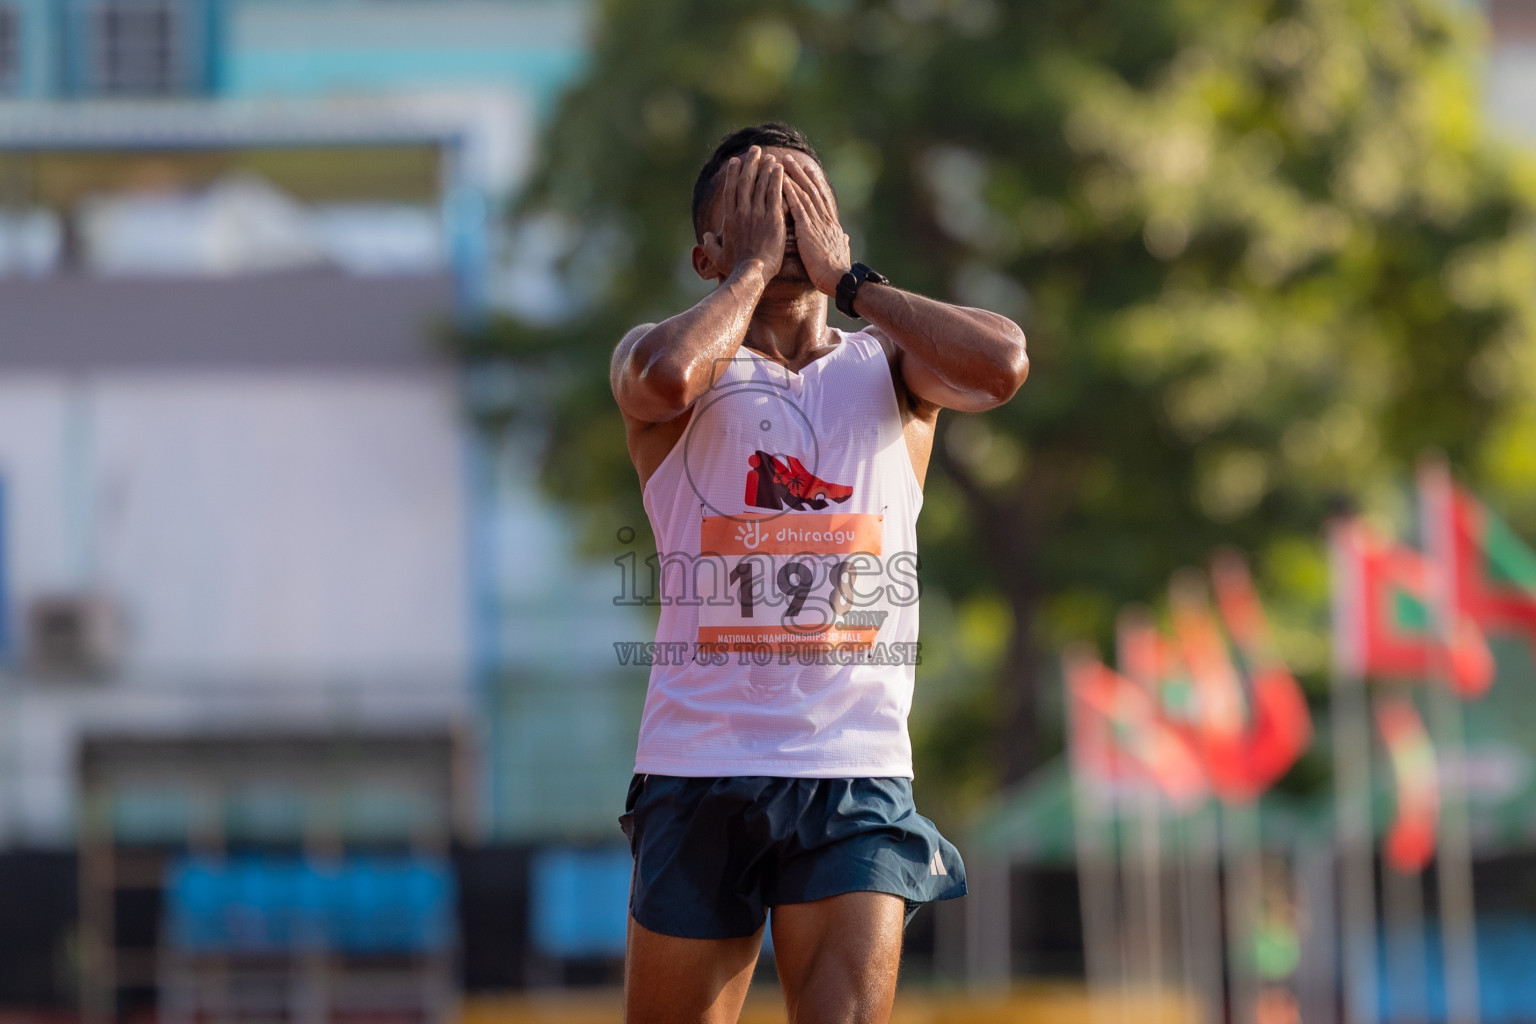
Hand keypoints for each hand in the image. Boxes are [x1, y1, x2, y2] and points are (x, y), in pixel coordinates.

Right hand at [702, 146, 786, 279]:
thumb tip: (706, 237)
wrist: (751, 273)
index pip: (731, 189)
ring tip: (769, 157)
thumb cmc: (735, 268)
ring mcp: (757, 213)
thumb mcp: (718, 257)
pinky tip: (779, 168)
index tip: (736, 161)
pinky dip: (776, 179)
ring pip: (761, 184)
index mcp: (729, 218)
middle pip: (746, 181)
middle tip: (755, 150)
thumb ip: (710, 245)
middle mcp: (742, 211)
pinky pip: (774, 193)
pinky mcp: (772, 218)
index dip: (733, 173)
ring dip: (765, 168)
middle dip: (750, 163)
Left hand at [782, 155, 851, 295]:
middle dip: (802, 174)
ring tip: (784, 162)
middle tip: (792, 159)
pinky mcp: (808, 229)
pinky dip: (790, 192)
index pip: (823, 199)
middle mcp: (825, 220)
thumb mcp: (842, 253)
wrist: (840, 280)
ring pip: (805, 193)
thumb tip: (846, 238)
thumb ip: (842, 243)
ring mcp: (817, 223)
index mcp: (832, 226)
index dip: (816, 183)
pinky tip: (781, 181)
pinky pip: (797, 206)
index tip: (809, 170)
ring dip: (794, 176)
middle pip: (813, 190)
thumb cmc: (839, 273)